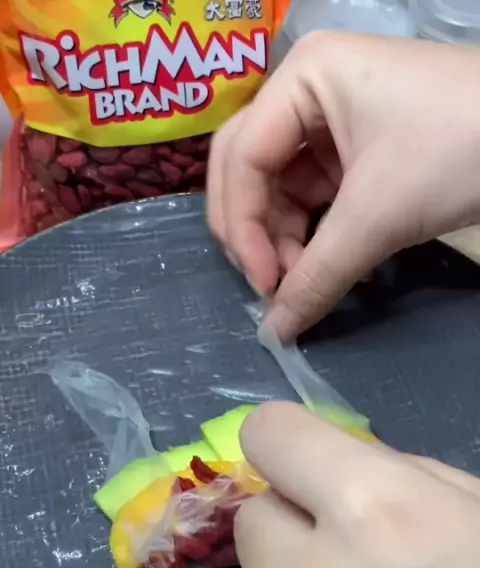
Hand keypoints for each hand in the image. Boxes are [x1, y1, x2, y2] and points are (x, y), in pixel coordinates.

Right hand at [207, 34, 479, 339]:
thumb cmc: (454, 152)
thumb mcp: (377, 216)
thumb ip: (317, 276)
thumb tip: (275, 334)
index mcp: (302, 78)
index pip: (242, 157)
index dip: (242, 226)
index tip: (263, 285)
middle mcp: (307, 92)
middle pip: (250, 169)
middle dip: (254, 232)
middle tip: (269, 285)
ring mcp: (332, 120)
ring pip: (280, 189)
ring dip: (285, 241)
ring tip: (304, 284)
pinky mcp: (357, 150)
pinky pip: (314, 197)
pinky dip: (314, 236)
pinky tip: (327, 268)